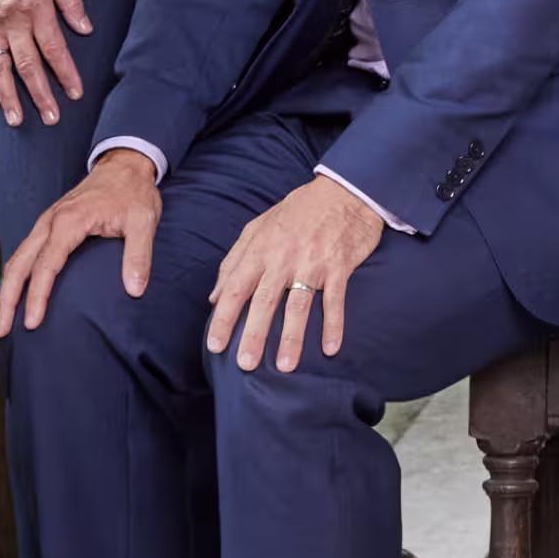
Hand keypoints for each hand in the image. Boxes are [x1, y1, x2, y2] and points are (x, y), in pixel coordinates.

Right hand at [0, 0, 92, 123]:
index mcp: (36, 6)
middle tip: (51, 117)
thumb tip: (85, 28)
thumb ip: (70, 1)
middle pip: (28, 65)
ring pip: (0, 68)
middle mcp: (13, 19)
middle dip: (40, 95)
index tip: (75, 93)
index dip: (65, 74)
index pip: (54, 48)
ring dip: (9, 97)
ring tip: (18, 119)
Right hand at [0, 148, 160, 335]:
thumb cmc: (133, 192)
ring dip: (7, 290)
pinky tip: (15, 294)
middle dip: (7, 300)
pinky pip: (25, 252)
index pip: (47, 265)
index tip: (33, 322)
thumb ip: (139, 255)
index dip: (38, 296)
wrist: (125, 165)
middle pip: (19, 264)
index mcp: (70, 221)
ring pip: (17, 259)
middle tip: (0, 330)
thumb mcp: (144, 221)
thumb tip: (135, 289)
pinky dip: (16, 275)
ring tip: (2, 320)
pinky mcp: (48, 225)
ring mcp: (46, 222)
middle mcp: (51, 221)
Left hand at [207, 173, 388, 372]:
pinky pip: (335, 299)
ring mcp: (313, 262)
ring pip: (299, 304)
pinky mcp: (340, 266)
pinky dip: (333, 324)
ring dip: (291, 336)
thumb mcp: (259, 228)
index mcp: (261, 249)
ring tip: (284, 366)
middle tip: (245, 365)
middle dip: (253, 334)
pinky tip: (330, 348)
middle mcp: (284, 257)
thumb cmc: (298, 211)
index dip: (224, 318)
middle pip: (264, 301)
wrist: (344, 190)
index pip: (236, 289)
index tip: (214, 346)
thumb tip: (214, 296)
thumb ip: (234, 260)